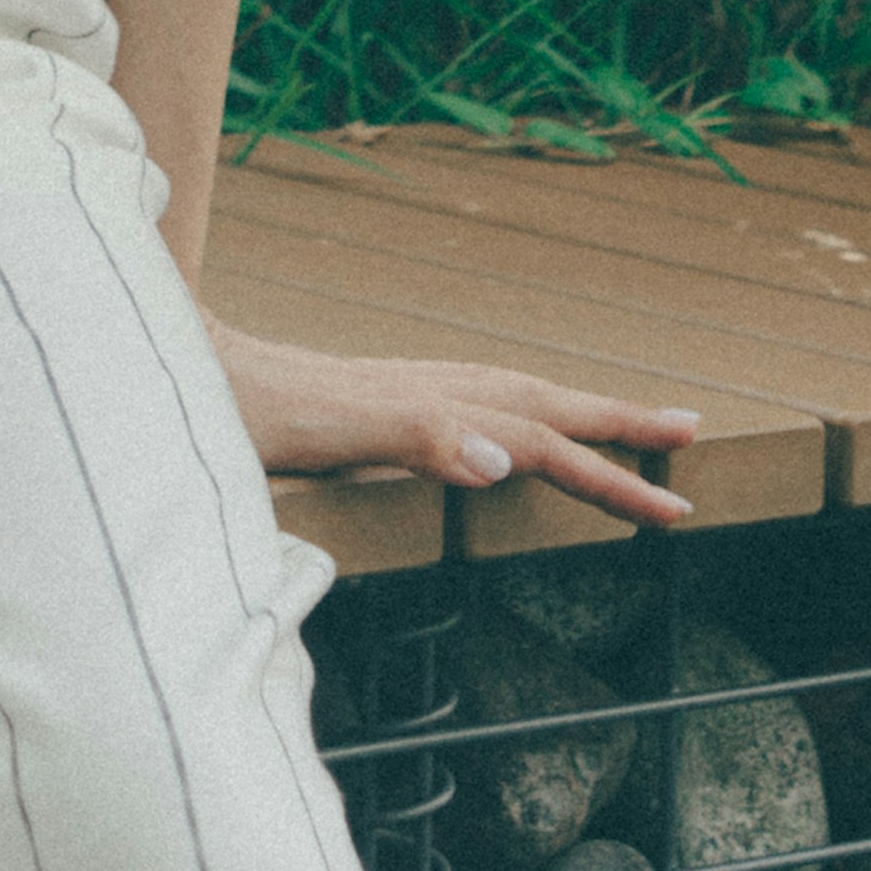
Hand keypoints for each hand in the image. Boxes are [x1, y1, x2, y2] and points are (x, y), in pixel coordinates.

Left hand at [210, 322, 700, 527]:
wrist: (178, 365)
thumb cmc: (240, 410)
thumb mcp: (324, 433)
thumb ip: (414, 439)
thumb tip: (505, 458)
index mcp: (429, 405)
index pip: (542, 439)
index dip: (611, 472)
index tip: (678, 505)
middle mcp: (425, 388)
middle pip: (542, 402)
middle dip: (618, 424)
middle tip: (693, 438)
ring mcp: (401, 390)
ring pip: (512, 395)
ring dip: (576, 412)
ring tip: (628, 423)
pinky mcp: (376, 401)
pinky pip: (476, 403)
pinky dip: (521, 412)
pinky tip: (510, 429)